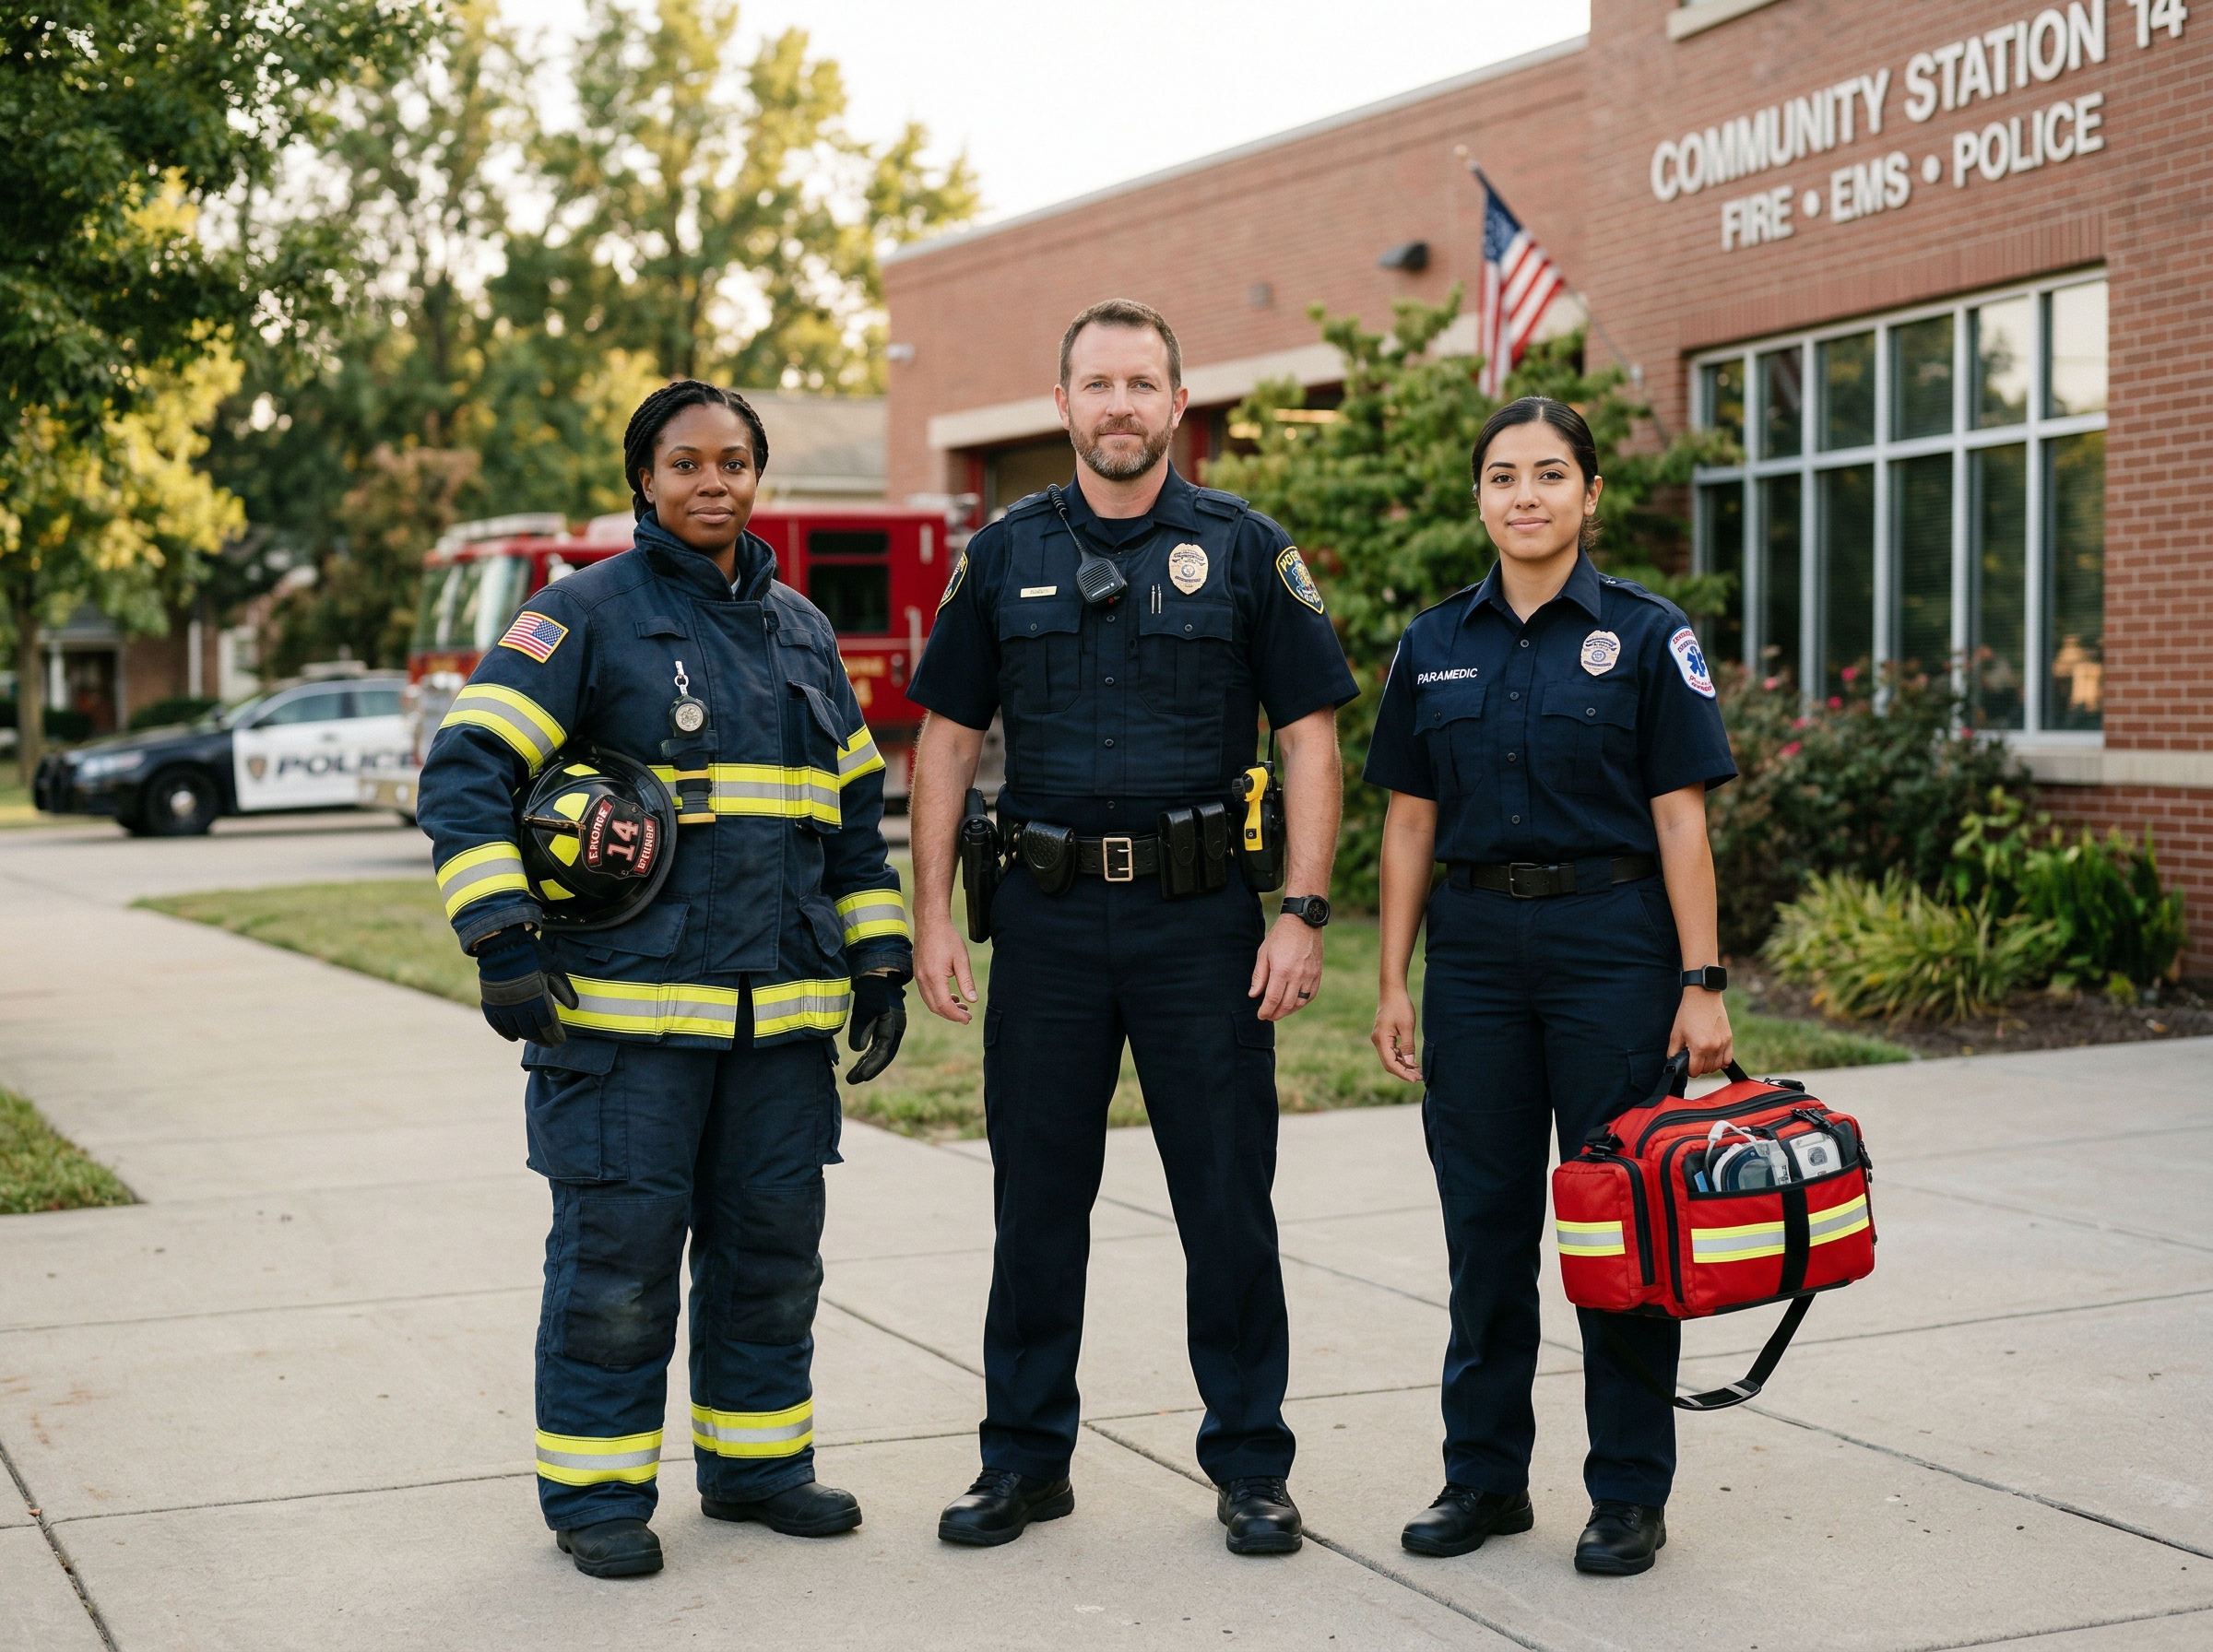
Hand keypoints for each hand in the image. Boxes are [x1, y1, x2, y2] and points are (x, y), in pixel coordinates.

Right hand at [476, 928, 578, 1044]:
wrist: (502, 942)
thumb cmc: (532, 954)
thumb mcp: (554, 968)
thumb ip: (564, 989)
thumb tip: (574, 1008)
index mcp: (538, 997)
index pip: (548, 1026)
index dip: (555, 1036)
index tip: (560, 1040)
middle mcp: (520, 1006)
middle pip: (533, 1031)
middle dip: (543, 1039)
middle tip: (550, 1043)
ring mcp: (503, 1006)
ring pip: (516, 1030)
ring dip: (527, 1036)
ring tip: (536, 1038)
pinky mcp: (490, 1004)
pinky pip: (497, 1026)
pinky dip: (506, 1033)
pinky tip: (514, 1037)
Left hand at [846, 973, 906, 1081]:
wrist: (878, 971)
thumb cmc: (872, 988)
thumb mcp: (864, 1008)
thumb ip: (861, 1029)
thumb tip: (857, 1051)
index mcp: (894, 1026)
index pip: (882, 1052)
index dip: (871, 1066)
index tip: (858, 1077)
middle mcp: (895, 1029)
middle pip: (883, 1055)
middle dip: (868, 1069)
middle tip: (852, 1080)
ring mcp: (890, 1027)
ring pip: (880, 1051)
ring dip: (867, 1063)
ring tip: (853, 1075)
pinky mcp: (883, 1024)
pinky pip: (877, 1044)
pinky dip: (868, 1053)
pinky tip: (859, 1060)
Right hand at [914, 911, 977, 1024]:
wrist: (930, 922)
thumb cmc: (947, 938)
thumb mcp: (961, 959)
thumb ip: (966, 981)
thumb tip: (972, 1000)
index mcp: (934, 977)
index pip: (944, 1005)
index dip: (956, 1015)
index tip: (968, 1019)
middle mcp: (923, 980)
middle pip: (935, 1007)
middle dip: (951, 1015)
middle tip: (966, 1017)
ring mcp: (918, 977)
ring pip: (930, 1002)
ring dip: (944, 1008)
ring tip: (961, 1007)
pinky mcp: (918, 973)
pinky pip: (926, 993)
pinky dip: (938, 999)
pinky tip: (951, 996)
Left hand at [1249, 912, 1322, 1021]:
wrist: (1303, 922)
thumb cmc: (1280, 937)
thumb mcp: (1264, 954)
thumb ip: (1259, 976)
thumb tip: (1253, 995)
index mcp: (1281, 970)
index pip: (1272, 999)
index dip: (1265, 1011)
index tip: (1260, 1015)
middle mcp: (1297, 975)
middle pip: (1286, 1005)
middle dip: (1276, 1014)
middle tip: (1268, 1016)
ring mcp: (1310, 975)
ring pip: (1300, 1003)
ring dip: (1289, 1011)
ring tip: (1279, 1011)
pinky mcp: (1317, 974)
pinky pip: (1310, 995)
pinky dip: (1301, 1003)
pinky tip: (1293, 1004)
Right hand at [1372, 984, 1421, 1082]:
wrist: (1392, 991)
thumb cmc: (1400, 1006)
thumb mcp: (1407, 1026)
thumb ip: (1408, 1046)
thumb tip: (1410, 1063)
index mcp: (1381, 1039)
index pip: (1391, 1063)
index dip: (1403, 1073)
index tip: (1415, 1079)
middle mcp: (1378, 1041)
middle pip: (1389, 1063)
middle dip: (1403, 1072)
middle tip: (1419, 1077)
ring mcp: (1379, 1039)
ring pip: (1389, 1058)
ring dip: (1402, 1065)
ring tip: (1417, 1070)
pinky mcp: (1383, 1036)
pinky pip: (1390, 1051)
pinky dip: (1400, 1058)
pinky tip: (1410, 1060)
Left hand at [1668, 987, 1733, 1075]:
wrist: (1703, 997)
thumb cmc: (1688, 1014)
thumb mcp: (1676, 1033)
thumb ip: (1674, 1052)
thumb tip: (1675, 1064)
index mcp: (1699, 1047)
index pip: (1695, 1071)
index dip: (1689, 1070)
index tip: (1686, 1064)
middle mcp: (1713, 1047)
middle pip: (1706, 1070)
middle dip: (1698, 1067)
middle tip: (1693, 1058)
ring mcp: (1723, 1044)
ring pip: (1717, 1066)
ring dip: (1709, 1065)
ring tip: (1702, 1056)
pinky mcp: (1729, 1039)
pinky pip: (1728, 1059)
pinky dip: (1721, 1061)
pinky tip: (1714, 1057)